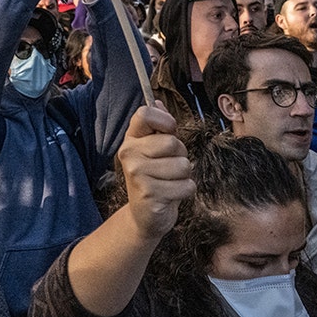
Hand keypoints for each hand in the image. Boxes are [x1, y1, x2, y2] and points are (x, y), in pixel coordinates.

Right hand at [116, 103, 195, 241]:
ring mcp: (137, 174)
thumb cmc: (154, 178)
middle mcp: (129, 154)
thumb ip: (158, 127)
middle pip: (172, 142)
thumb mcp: (153, 150)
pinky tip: (172, 195)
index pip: (145, 114)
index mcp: (131, 139)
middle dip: (181, 156)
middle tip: (170, 167)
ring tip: (170, 182)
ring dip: (184, 176)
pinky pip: (186, 186)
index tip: (169, 131)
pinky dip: (186, 192)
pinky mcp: (150, 194)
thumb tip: (158, 101)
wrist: (144, 215)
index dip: (165, 120)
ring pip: (183, 166)